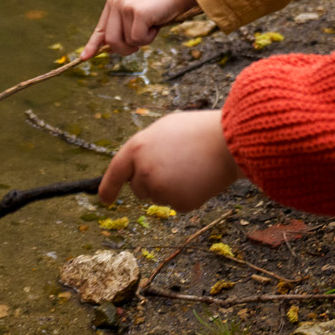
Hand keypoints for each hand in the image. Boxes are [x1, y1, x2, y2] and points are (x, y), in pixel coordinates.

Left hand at [80, 0, 198, 58]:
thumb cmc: (161, 6)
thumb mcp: (137, 15)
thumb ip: (123, 28)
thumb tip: (110, 49)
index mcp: (113, 1)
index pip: (100, 29)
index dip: (93, 45)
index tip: (84, 57)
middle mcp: (115, 2)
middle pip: (110, 40)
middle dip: (125, 49)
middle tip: (140, 43)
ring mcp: (124, 6)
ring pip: (125, 41)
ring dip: (141, 41)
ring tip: (151, 26)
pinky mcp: (137, 12)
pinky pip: (138, 39)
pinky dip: (149, 38)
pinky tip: (156, 24)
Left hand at [99, 110, 241, 210]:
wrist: (229, 142)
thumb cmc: (199, 131)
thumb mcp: (164, 129)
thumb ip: (146, 148)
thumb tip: (139, 166)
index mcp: (137, 148)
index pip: (115, 172)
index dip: (108, 187)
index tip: (105, 200)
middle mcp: (144, 170)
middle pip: (139, 189)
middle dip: (152, 183)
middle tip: (177, 165)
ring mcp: (161, 188)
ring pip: (158, 197)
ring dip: (171, 189)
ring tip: (191, 168)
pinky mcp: (179, 203)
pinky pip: (177, 205)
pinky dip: (188, 197)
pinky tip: (200, 180)